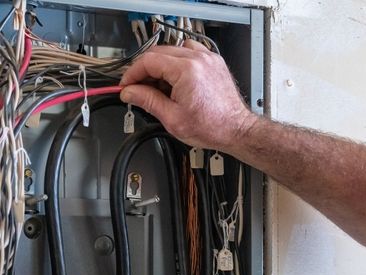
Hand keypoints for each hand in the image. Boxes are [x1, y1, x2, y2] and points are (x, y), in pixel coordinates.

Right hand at [119, 40, 258, 151]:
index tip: (127, 85)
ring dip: (162, 66)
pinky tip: (178, 80)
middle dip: (145, 71)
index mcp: (186, 70)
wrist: (236, 130)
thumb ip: (148, 101)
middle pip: (159, 53)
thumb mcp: (173, 119)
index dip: (133, 73)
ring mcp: (208, 58)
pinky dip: (179, 63)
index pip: (148, 61)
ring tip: (160, 88)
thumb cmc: (212, 127)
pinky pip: (190, 52)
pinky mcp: (214, 62)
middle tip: (139, 89)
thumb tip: (130, 92)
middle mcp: (198, 59)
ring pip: (173, 50)